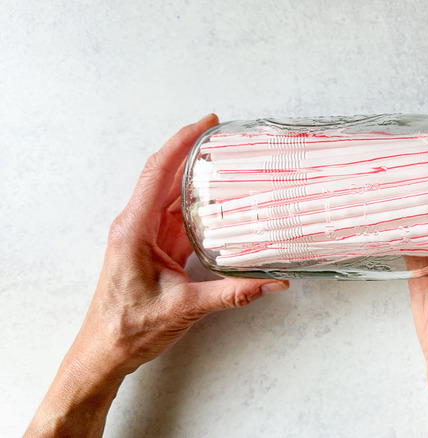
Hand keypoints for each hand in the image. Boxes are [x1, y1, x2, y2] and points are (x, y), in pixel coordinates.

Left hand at [25, 114, 288, 437]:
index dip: (181, 143)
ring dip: (193, 175)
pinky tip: (215, 197)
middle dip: (190, 150)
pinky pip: (175, 214)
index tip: (205, 124)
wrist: (106, 350)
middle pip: (164, 176)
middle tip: (221, 134)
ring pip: (170, 194)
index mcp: (135, 229)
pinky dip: (194, 201)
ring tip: (223, 159)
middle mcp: (136, 225)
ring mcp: (144, 235)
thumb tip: (270, 282)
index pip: (158, 173)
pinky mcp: (153, 247)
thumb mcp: (185, 308)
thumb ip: (231, 293)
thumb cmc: (130, 327)